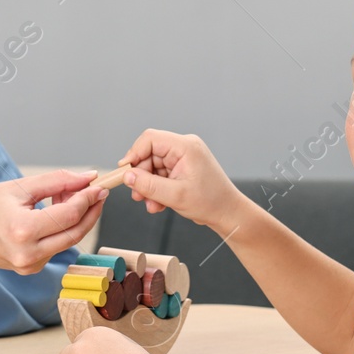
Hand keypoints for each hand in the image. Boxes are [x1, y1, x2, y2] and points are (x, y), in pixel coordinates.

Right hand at [0, 169, 107, 274]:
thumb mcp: (19, 187)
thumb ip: (56, 181)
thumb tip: (87, 178)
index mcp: (23, 231)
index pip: (69, 215)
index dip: (88, 198)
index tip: (98, 185)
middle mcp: (29, 254)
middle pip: (76, 232)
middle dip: (91, 211)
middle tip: (96, 192)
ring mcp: (31, 265)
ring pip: (68, 240)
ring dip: (76, 218)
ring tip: (65, 196)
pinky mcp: (32, 269)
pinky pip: (56, 246)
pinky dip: (62, 228)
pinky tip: (53, 212)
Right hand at [117, 129, 242, 231]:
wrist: (228, 214)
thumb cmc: (210, 202)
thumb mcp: (175, 196)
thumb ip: (148, 185)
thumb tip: (127, 176)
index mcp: (185, 147)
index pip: (150, 139)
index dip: (133, 154)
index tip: (125, 172)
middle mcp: (184, 148)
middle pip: (149, 154)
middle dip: (141, 176)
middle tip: (138, 196)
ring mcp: (183, 158)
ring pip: (153, 167)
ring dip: (148, 186)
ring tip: (151, 204)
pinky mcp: (182, 168)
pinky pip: (160, 174)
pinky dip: (156, 189)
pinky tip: (158, 204)